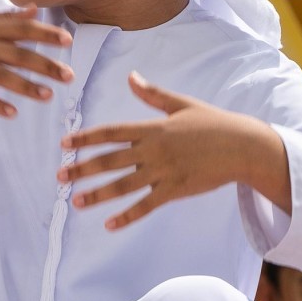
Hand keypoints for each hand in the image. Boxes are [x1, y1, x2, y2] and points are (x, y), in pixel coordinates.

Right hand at [0, 6, 72, 117]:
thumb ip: (5, 16)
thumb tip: (34, 9)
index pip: (22, 28)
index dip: (46, 35)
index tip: (68, 41)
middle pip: (18, 54)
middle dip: (45, 65)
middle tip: (70, 75)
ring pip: (1, 75)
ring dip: (26, 86)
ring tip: (48, 96)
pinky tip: (13, 113)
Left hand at [59, 73, 289, 227]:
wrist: (242, 147)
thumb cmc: (213, 123)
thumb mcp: (181, 104)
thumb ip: (152, 94)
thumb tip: (131, 76)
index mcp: (152, 128)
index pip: (111, 133)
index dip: (86, 138)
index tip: (64, 144)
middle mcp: (153, 150)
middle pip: (110, 160)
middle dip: (82, 168)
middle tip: (59, 175)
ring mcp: (163, 172)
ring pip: (123, 186)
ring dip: (97, 194)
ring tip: (75, 202)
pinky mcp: (175, 190)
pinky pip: (146, 206)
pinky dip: (127, 216)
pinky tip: (109, 225)